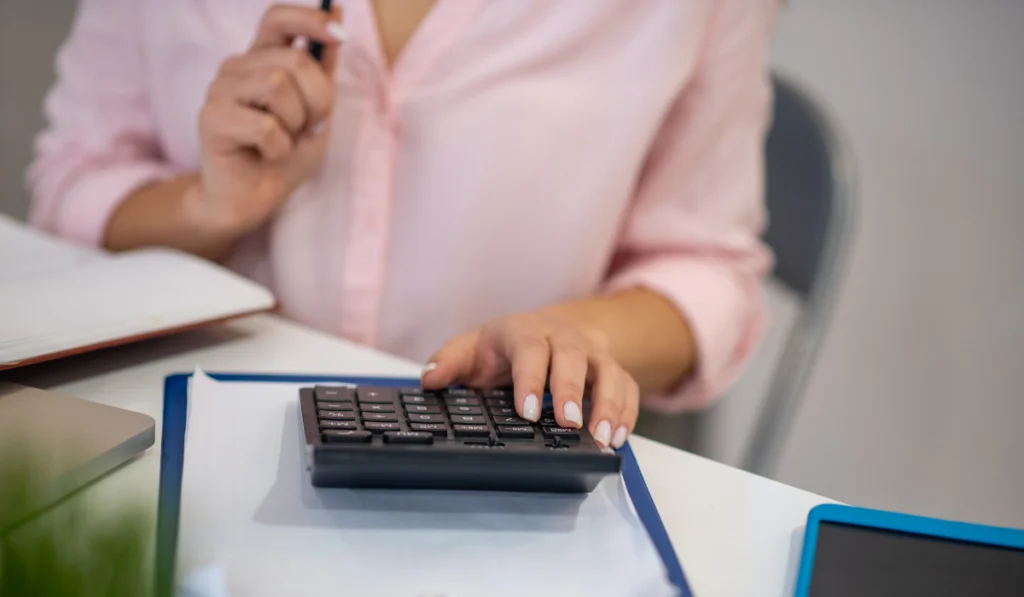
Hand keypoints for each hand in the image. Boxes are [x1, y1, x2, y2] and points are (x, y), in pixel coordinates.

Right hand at [190, 4, 345, 235]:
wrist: (254, 199)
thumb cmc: (284, 154)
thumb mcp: (317, 110)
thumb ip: (323, 67)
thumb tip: (337, 10)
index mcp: (261, 60)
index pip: (278, 18)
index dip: (309, 19)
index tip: (340, 35)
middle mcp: (236, 67)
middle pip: (294, 60)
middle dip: (318, 100)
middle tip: (308, 128)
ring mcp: (219, 90)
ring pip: (277, 85)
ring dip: (296, 123)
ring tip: (285, 141)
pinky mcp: (211, 119)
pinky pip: (265, 125)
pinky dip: (279, 146)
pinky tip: (268, 154)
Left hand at [422, 312, 638, 448]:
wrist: (550, 330)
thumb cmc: (506, 348)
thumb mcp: (473, 349)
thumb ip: (449, 362)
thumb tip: (429, 379)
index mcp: (525, 333)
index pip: (530, 350)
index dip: (531, 380)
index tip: (528, 412)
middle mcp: (564, 340)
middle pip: (574, 358)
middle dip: (573, 391)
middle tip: (568, 425)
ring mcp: (593, 356)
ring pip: (610, 372)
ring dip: (609, 405)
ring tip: (605, 438)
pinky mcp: (614, 372)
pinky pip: (629, 388)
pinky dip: (629, 412)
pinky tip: (620, 438)